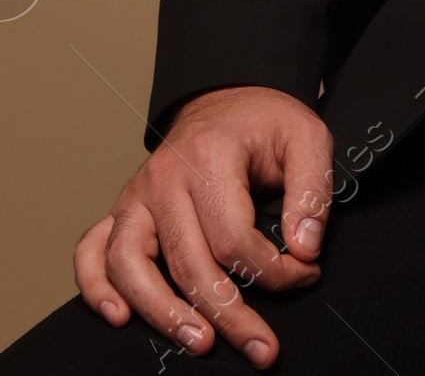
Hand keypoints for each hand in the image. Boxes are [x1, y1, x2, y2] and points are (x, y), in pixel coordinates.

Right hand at [73, 86, 332, 363]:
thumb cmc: (264, 123)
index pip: (233, 237)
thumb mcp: (306, 137)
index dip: (273, 270)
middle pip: (187, 262)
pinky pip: (91, 252)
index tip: (305, 274)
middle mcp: (163, 176)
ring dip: (162, 313)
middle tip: (261, 347)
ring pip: (130, 265)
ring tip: (200, 342)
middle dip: (229, 314)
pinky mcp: (121, 210)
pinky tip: (120, 316)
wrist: (227, 99)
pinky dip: (96, 288)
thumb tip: (304, 248)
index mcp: (209, 155)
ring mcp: (135, 195)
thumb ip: (312, 190)